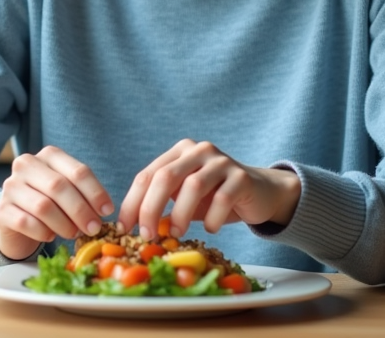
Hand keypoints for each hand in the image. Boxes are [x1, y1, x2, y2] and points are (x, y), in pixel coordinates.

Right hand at [0, 145, 114, 260]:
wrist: (16, 220)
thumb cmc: (50, 203)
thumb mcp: (68, 192)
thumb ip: (83, 196)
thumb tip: (104, 213)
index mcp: (49, 155)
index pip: (78, 171)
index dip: (95, 192)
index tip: (107, 211)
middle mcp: (27, 165)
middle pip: (59, 187)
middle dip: (81, 210)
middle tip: (93, 228)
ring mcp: (10, 186)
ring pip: (43, 206)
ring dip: (64, 224)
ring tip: (73, 234)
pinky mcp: (0, 210)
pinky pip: (26, 223)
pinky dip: (43, 232)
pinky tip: (50, 236)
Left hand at [117, 139, 301, 240]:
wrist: (260, 193)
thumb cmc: (216, 198)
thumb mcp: (185, 200)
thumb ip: (163, 206)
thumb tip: (135, 229)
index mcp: (179, 152)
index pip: (147, 175)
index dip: (132, 202)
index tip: (124, 228)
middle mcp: (198, 150)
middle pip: (166, 177)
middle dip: (150, 208)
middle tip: (147, 235)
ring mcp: (221, 161)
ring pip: (193, 186)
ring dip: (180, 214)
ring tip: (176, 233)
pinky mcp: (241, 177)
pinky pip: (222, 199)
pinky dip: (212, 218)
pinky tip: (211, 229)